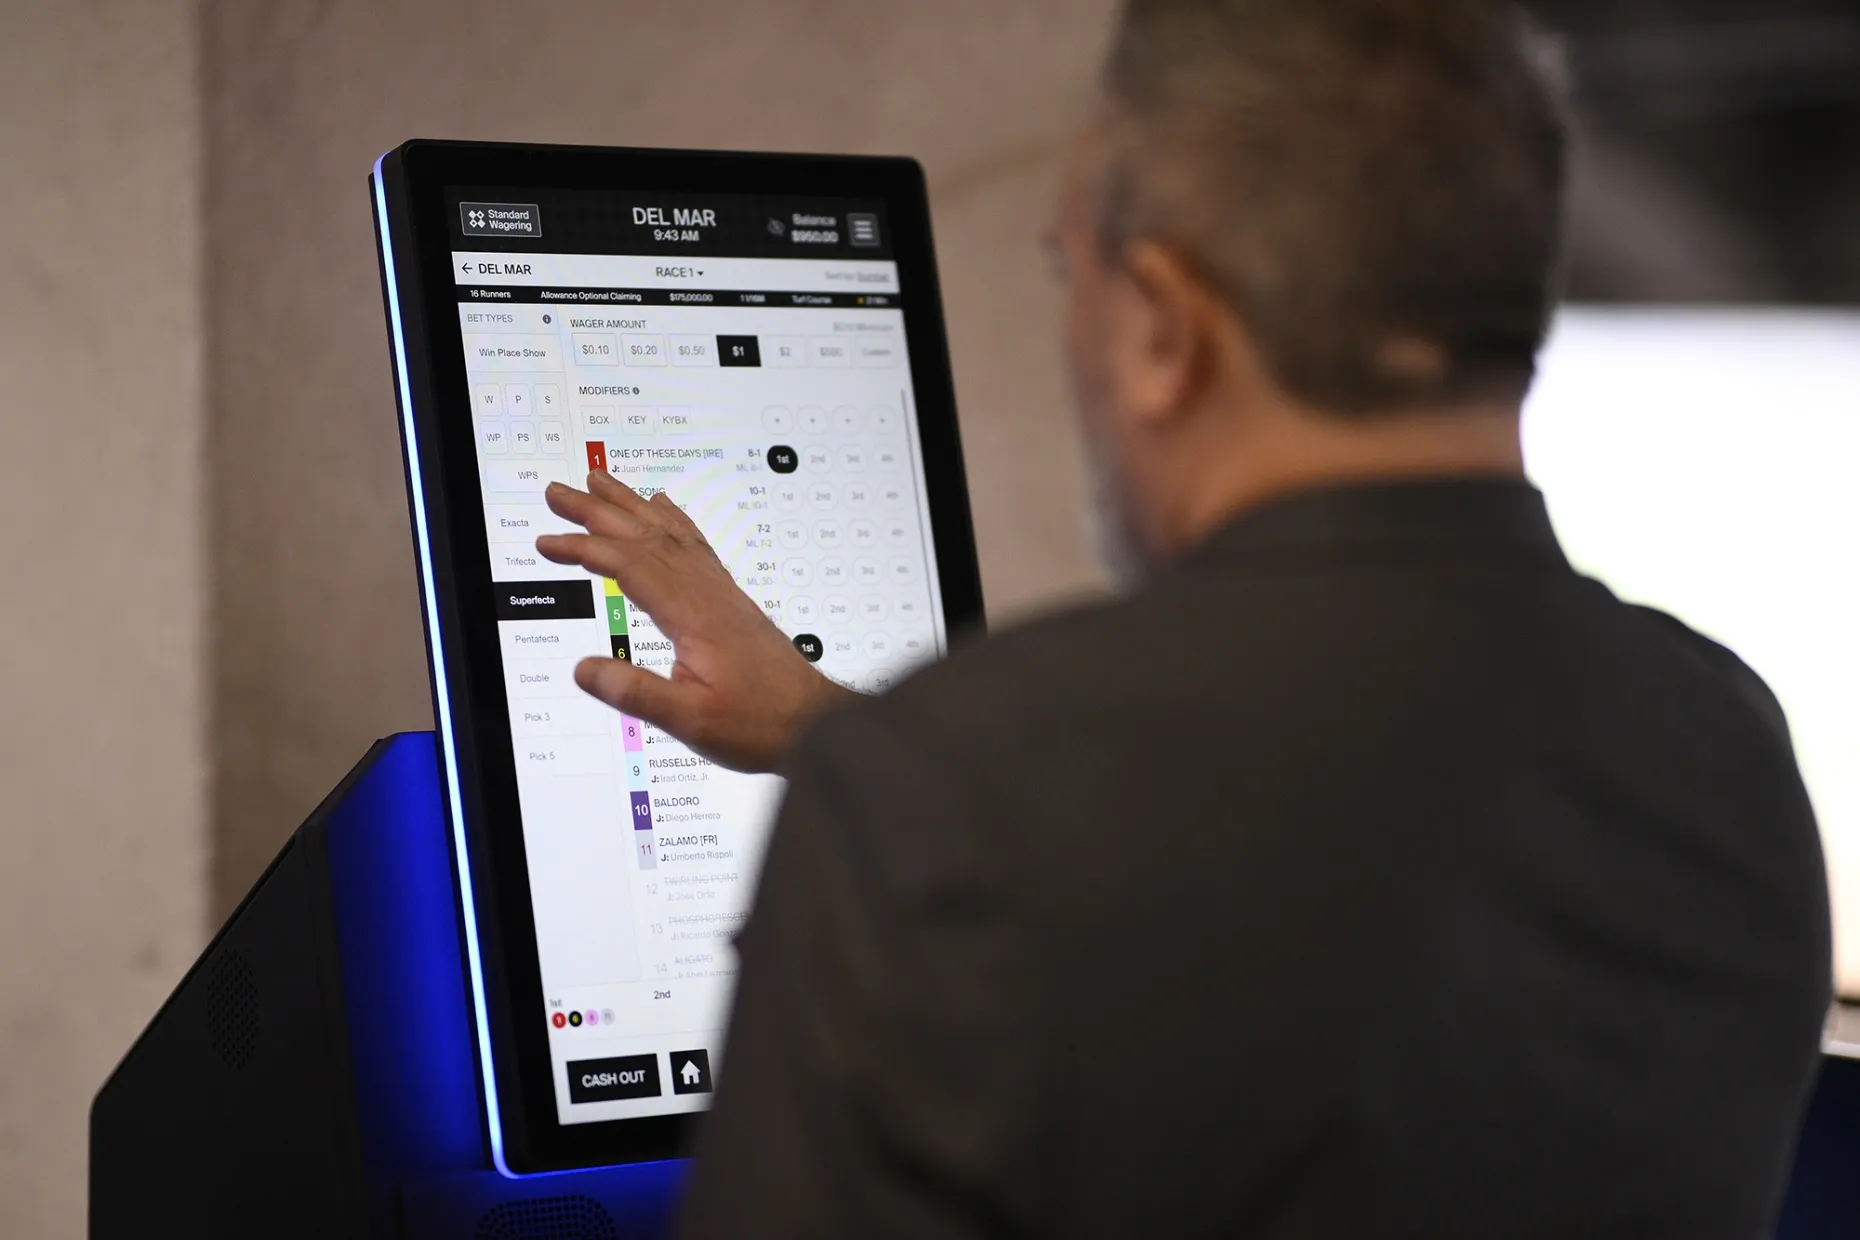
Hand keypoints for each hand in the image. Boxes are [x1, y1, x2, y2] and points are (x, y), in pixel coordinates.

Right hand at [536, 473, 857, 773]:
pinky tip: (663, 509)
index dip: (584, 549)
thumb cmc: (760, 723)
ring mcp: (720, 592)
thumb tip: (585, 669)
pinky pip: (694, 544)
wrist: (815, 723)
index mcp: (693, 615)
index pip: (629, 566)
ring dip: (630, 505)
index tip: (547, 542)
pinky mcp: (728, 600)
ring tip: (600, 482)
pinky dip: (670, 520)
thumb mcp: (691, 721)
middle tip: (558, 492)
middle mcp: (707, 592)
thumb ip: (637, 693)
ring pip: (669, 534)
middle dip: (597, 511)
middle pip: (646, 537)